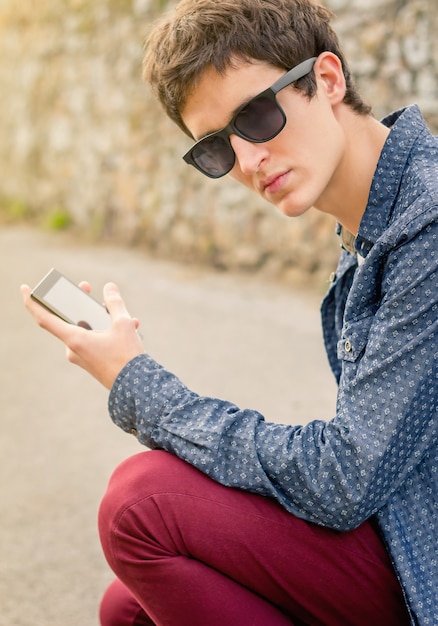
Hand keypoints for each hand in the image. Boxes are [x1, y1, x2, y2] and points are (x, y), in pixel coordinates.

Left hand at [20, 281, 144, 388]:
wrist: (136, 390)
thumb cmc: (126, 357)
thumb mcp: (123, 324)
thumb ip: (115, 303)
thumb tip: (109, 287)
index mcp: (74, 339)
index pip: (45, 318)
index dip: (32, 302)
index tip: (24, 289)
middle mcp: (73, 349)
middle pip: (70, 319)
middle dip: (79, 302)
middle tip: (85, 287)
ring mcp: (82, 357)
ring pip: (87, 329)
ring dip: (102, 319)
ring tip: (119, 312)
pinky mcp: (91, 362)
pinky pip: (95, 340)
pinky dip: (107, 331)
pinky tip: (128, 327)